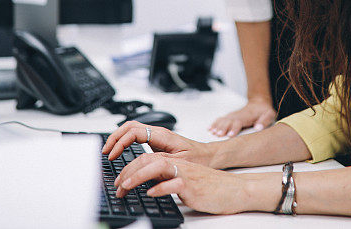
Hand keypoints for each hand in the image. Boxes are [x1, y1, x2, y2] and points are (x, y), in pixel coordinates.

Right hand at [102, 120, 218, 167]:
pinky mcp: (156, 140)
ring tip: (109, 151)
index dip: (120, 142)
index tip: (112, 155)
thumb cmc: (198, 158)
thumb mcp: (178, 161)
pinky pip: (136, 135)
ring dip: (118, 138)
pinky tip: (120, 150)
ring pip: (131, 129)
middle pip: (129, 126)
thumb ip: (159, 161)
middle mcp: (157, 132)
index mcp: (162, 135)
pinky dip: (125, 141)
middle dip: (114, 137)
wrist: (209, 155)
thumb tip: (140, 164)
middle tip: (105, 152)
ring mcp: (156, 134)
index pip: (134, 131)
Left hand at [114, 152, 251, 214]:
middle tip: (117, 186)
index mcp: (175, 162)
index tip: (118, 180)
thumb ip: (166, 179)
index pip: (146, 157)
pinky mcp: (193, 186)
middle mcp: (179, 165)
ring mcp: (186, 174)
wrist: (233, 190)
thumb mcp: (183, 181)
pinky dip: (160, 188)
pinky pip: (174, 184)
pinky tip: (151, 193)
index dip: (129, 167)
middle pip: (148, 159)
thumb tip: (146, 183)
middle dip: (127, 171)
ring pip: (158, 166)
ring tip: (125, 186)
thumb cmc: (210, 187)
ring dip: (138, 176)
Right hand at [209, 99, 275, 136]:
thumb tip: (258, 128)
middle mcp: (238, 116)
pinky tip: (209, 128)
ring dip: (217, 126)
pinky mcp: (230, 117)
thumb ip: (264, 121)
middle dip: (222, 128)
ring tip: (212, 132)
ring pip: (223, 120)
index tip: (230, 135)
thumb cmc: (264, 111)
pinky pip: (221, 119)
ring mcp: (233, 116)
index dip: (234, 128)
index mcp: (247, 116)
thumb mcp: (269, 115)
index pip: (238, 122)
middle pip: (228, 121)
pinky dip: (215, 123)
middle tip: (218, 135)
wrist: (258, 103)